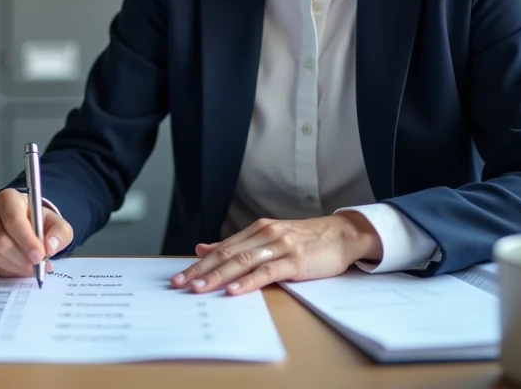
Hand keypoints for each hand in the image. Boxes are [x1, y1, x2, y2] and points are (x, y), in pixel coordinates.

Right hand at [0, 188, 73, 277]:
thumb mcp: (55, 222)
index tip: (40, 256)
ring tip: (32, 268)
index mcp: (7, 198)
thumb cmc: (37, 220)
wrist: (23, 221)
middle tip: (38, 267)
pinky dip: (7, 271)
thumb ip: (59, 233)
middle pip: (0, 241)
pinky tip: (19, 268)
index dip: (27, 241)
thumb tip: (51, 247)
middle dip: (22, 259)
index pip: (13, 220)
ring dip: (16, 267)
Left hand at [170, 212, 381, 294]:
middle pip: (227, 255)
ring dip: (219, 276)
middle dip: (201, 271)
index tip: (179, 277)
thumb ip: (236, 245)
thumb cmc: (304, 240)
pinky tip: (235, 290)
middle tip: (180, 284)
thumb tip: (202, 249)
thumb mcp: (267, 238)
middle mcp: (265, 235)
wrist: (341, 235)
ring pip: (243, 262)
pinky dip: (250, 281)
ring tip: (200, 289)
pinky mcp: (295, 260)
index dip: (199, 264)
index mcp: (256, 230)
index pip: (221, 249)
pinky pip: (268, 271)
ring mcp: (280, 246)